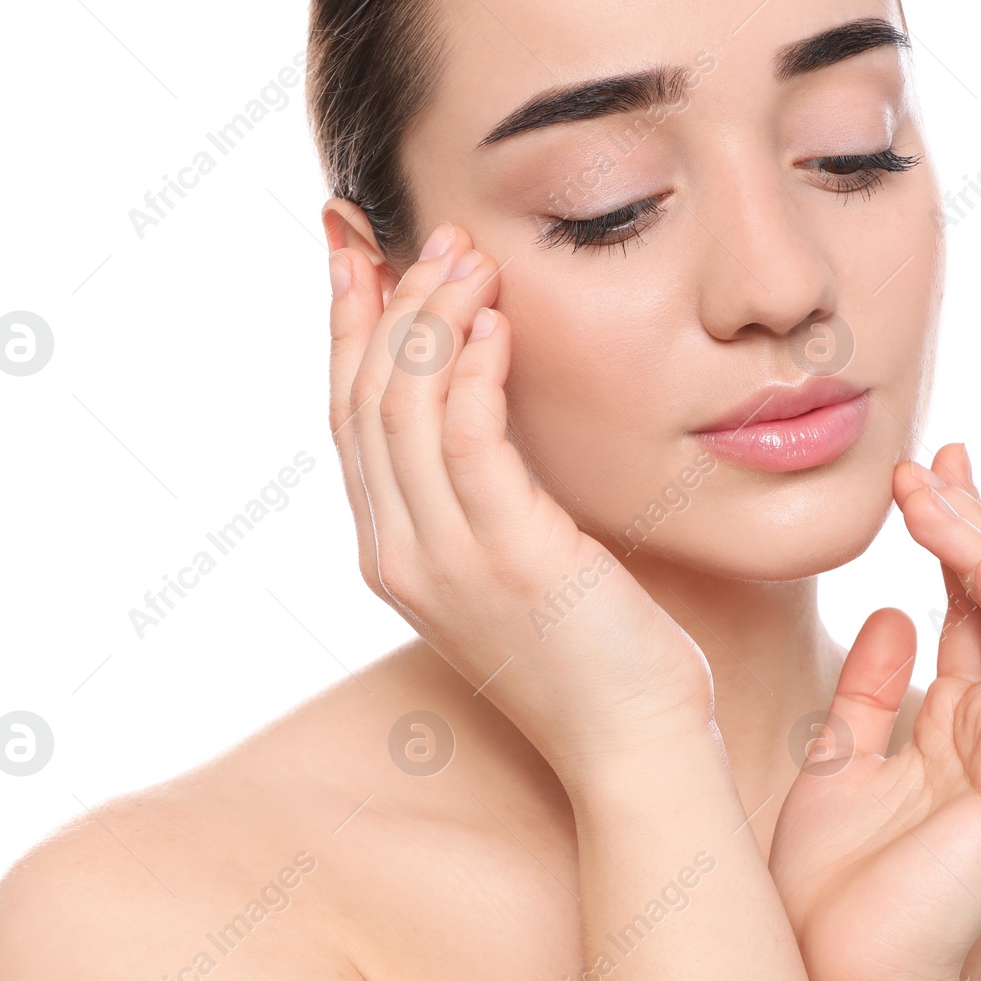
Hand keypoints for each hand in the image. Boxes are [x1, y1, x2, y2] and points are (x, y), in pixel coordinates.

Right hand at [327, 223, 714, 781]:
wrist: (633, 743)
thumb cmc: (592, 653)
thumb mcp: (513, 566)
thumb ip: (481, 496)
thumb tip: (481, 410)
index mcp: (395, 556)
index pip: (347, 420)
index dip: (348, 330)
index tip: (360, 255)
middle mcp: (400, 556)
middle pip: (362, 401)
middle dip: (388, 305)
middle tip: (429, 237)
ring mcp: (447, 561)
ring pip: (403, 408)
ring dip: (430, 320)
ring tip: (468, 258)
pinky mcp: (509, 556)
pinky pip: (468, 440)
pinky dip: (471, 370)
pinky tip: (497, 323)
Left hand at [768, 443, 980, 980]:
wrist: (831, 975)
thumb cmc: (827, 883)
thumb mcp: (835, 759)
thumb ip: (870, 691)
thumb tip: (890, 615)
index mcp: (951, 724)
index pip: (965, 609)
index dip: (947, 537)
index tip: (915, 474)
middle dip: (971, 523)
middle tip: (932, 457)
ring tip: (937, 492)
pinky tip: (978, 563)